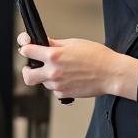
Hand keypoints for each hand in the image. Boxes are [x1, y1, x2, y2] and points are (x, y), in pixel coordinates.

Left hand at [17, 33, 137, 100]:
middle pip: (27, 75)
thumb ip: (54, 44)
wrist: (111, 73)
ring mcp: (58, 85)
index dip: (26, 48)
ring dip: (47, 77)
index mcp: (54, 56)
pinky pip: (54, 90)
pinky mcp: (64, 95)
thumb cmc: (97, 56)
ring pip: (43, 83)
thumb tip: (41, 43)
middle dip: (27, 70)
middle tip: (32, 67)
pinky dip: (58, 85)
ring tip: (62, 70)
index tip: (27, 48)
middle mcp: (53, 72)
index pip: (26, 51)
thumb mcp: (73, 43)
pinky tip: (69, 78)